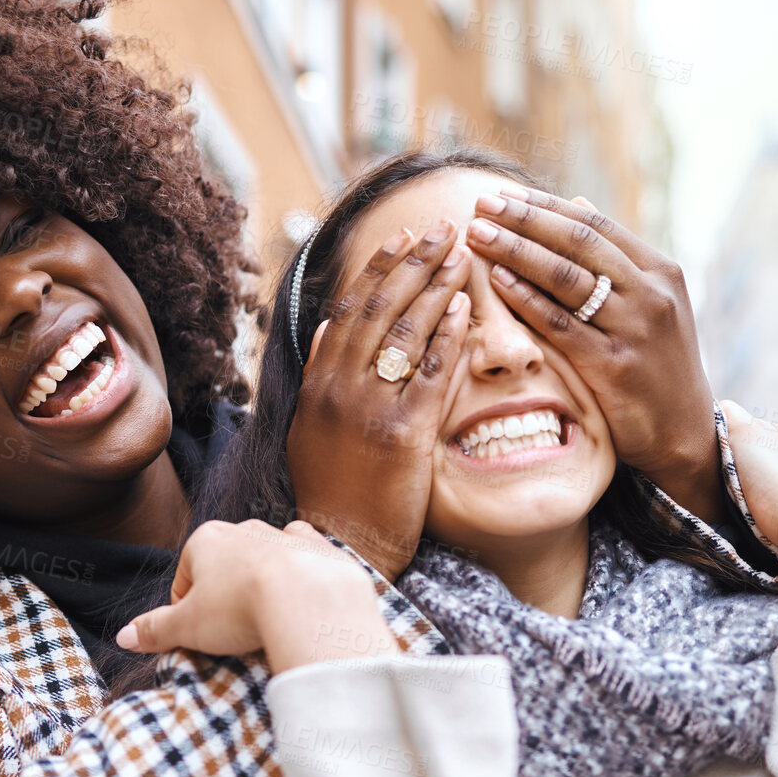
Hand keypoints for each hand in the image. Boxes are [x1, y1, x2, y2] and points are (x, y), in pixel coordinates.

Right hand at [118, 520, 399, 673]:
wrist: (309, 597)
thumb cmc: (240, 607)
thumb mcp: (187, 627)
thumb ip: (154, 629)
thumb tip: (124, 637)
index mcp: (207, 540)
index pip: (186, 578)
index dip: (188, 611)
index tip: (200, 636)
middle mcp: (247, 529)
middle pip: (227, 567)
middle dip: (227, 596)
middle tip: (233, 634)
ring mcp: (287, 536)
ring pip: (268, 561)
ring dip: (264, 586)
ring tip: (267, 622)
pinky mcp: (322, 551)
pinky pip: (308, 566)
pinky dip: (303, 583)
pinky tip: (301, 607)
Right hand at [287, 221, 472, 577]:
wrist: (339, 549)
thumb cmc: (332, 495)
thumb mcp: (310, 431)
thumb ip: (320, 377)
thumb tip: (328, 327)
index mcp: (317, 385)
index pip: (349, 311)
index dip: (378, 270)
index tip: (402, 237)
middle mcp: (338, 390)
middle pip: (379, 310)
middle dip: (413, 263)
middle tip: (443, 228)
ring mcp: (369, 411)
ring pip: (405, 333)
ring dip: (436, 287)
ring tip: (462, 254)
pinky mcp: (403, 436)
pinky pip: (431, 375)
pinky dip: (448, 338)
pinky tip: (467, 309)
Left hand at [466, 186, 724, 523]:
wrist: (683, 434)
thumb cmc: (657, 367)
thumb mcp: (650, 305)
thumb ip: (615, 258)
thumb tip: (576, 201)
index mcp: (661, 272)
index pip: (595, 225)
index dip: (545, 207)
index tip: (504, 194)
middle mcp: (651, 294)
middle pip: (578, 242)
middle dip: (524, 220)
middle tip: (482, 202)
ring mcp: (635, 329)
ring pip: (566, 277)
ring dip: (516, 251)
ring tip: (478, 234)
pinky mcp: (615, 366)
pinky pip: (561, 325)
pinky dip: (527, 299)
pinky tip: (497, 280)